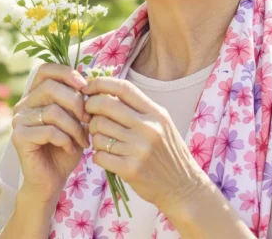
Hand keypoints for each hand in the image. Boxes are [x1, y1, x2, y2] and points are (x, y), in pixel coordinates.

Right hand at [11, 64, 91, 201]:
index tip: (85, 86)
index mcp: (34, 95)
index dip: (66, 73)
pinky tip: (71, 149)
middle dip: (75, 102)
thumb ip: (78, 101)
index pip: (45, 70)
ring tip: (83, 140)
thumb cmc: (65, 149)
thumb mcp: (75, 120)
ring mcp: (18, 120)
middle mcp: (23, 104)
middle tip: (88, 120)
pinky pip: (49, 130)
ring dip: (74, 126)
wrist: (51, 182)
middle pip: (50, 87)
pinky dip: (66, 140)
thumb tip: (90, 81)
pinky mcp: (19, 137)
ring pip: (52, 111)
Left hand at [83, 77, 203, 210]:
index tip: (87, 87)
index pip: (123, 88)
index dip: (100, 83)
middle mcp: (148, 128)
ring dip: (94, 135)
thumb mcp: (161, 123)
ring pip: (98, 132)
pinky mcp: (130, 169)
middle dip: (90, 108)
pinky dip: (98, 155)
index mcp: (155, 113)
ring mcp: (139, 149)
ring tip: (103, 141)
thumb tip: (102, 91)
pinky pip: (99, 154)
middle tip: (88, 115)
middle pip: (105, 106)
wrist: (183, 188)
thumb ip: (137, 108)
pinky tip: (106, 157)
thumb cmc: (168, 152)